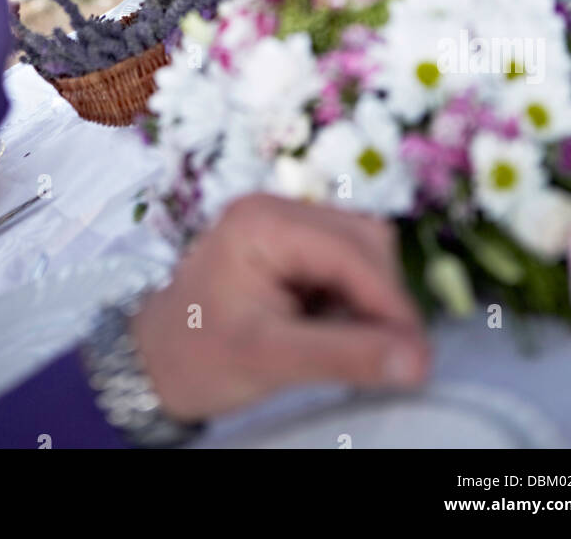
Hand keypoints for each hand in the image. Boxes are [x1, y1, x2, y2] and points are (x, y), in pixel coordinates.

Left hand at [130, 193, 429, 422]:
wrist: (153, 362)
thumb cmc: (199, 357)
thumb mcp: (270, 360)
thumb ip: (345, 357)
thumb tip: (417, 362)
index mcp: (262, 222)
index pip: (351, 251)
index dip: (391, 303)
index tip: (418, 357)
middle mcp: (275, 208)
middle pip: (365, 241)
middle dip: (383, 299)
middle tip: (389, 360)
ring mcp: (283, 222)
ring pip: (363, 249)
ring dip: (372, 299)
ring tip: (349, 346)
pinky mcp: (290, 244)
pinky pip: (347, 261)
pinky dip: (355, 298)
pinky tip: (333, 331)